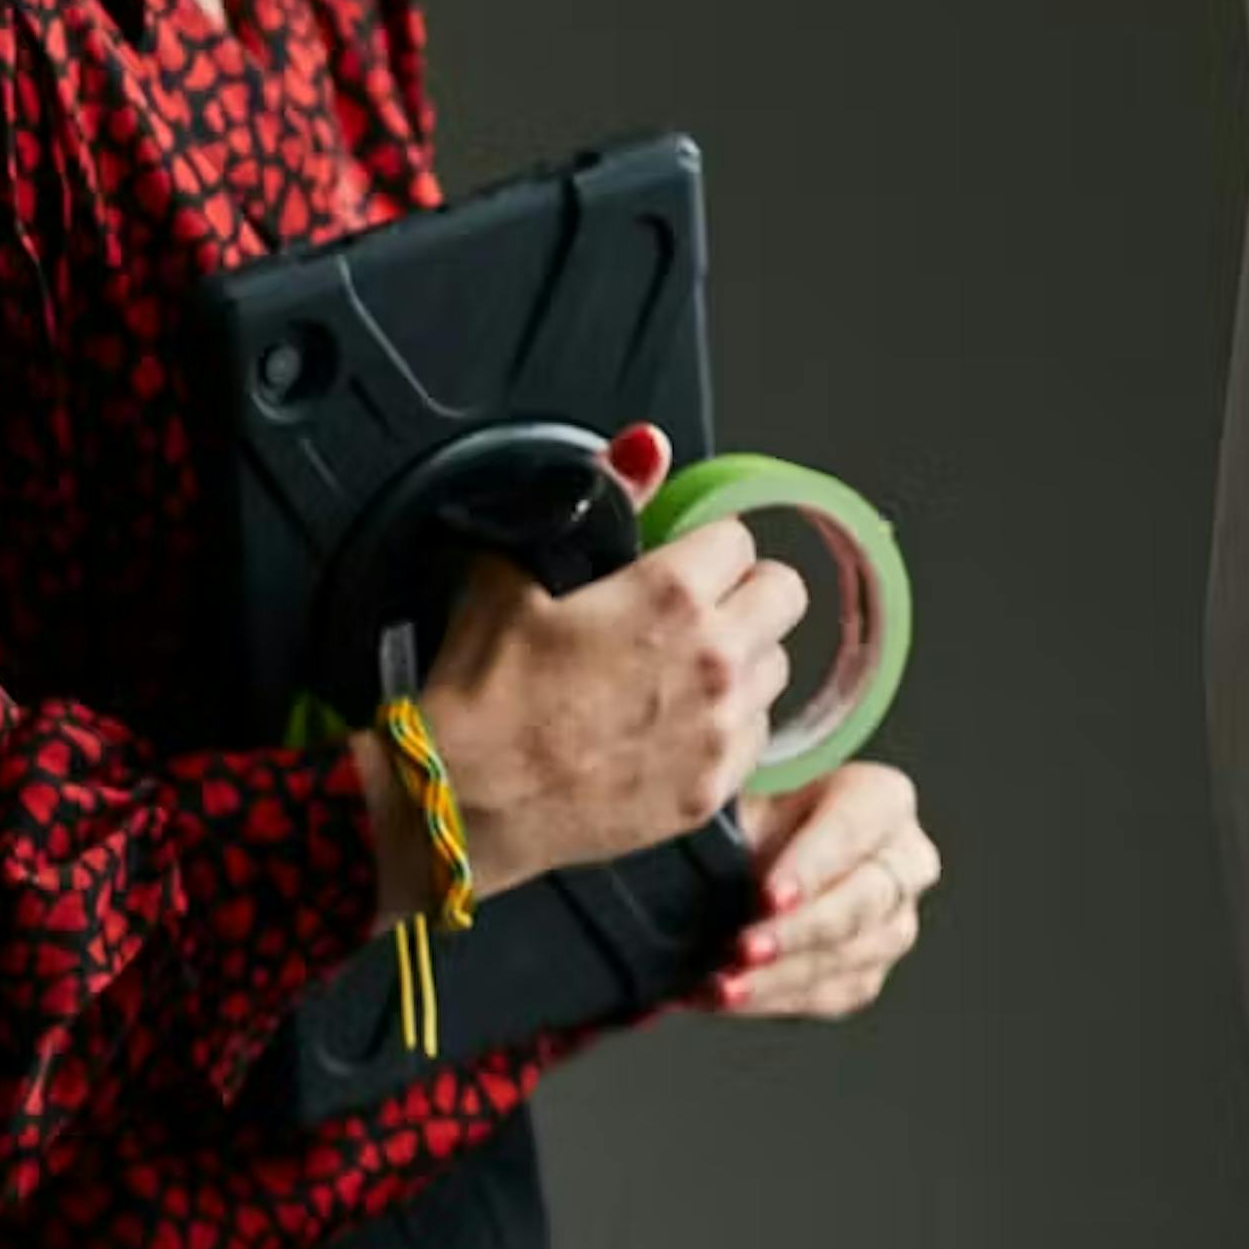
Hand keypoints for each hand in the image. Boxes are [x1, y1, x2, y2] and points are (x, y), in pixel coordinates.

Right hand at [416, 426, 813, 899]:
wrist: (464, 803)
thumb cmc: (483, 692)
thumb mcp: (519, 576)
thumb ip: (601, 500)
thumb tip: (646, 445)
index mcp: (672, 594)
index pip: (740, 538)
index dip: (705, 549)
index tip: (681, 566)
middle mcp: (714, 657)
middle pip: (784, 595)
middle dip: (746, 594)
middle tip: (699, 614)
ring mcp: (721, 727)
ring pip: (777, 668)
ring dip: (743, 662)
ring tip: (684, 676)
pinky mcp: (716, 787)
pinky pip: (758, 738)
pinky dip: (730, 729)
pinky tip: (678, 730)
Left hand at [692, 759, 938, 1025]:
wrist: (757, 865)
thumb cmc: (756, 825)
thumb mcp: (738, 800)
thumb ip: (716, 802)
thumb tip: (688, 810)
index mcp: (881, 800)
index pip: (855, 828)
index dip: (811, 865)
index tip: (768, 895)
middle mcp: (903, 864)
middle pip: (862, 902)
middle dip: (797, 931)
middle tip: (745, 948)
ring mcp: (892, 925)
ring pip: (847, 958)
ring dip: (779, 978)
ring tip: (723, 985)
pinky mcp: (866, 974)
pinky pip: (828, 997)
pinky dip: (772, 1000)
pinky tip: (728, 997)